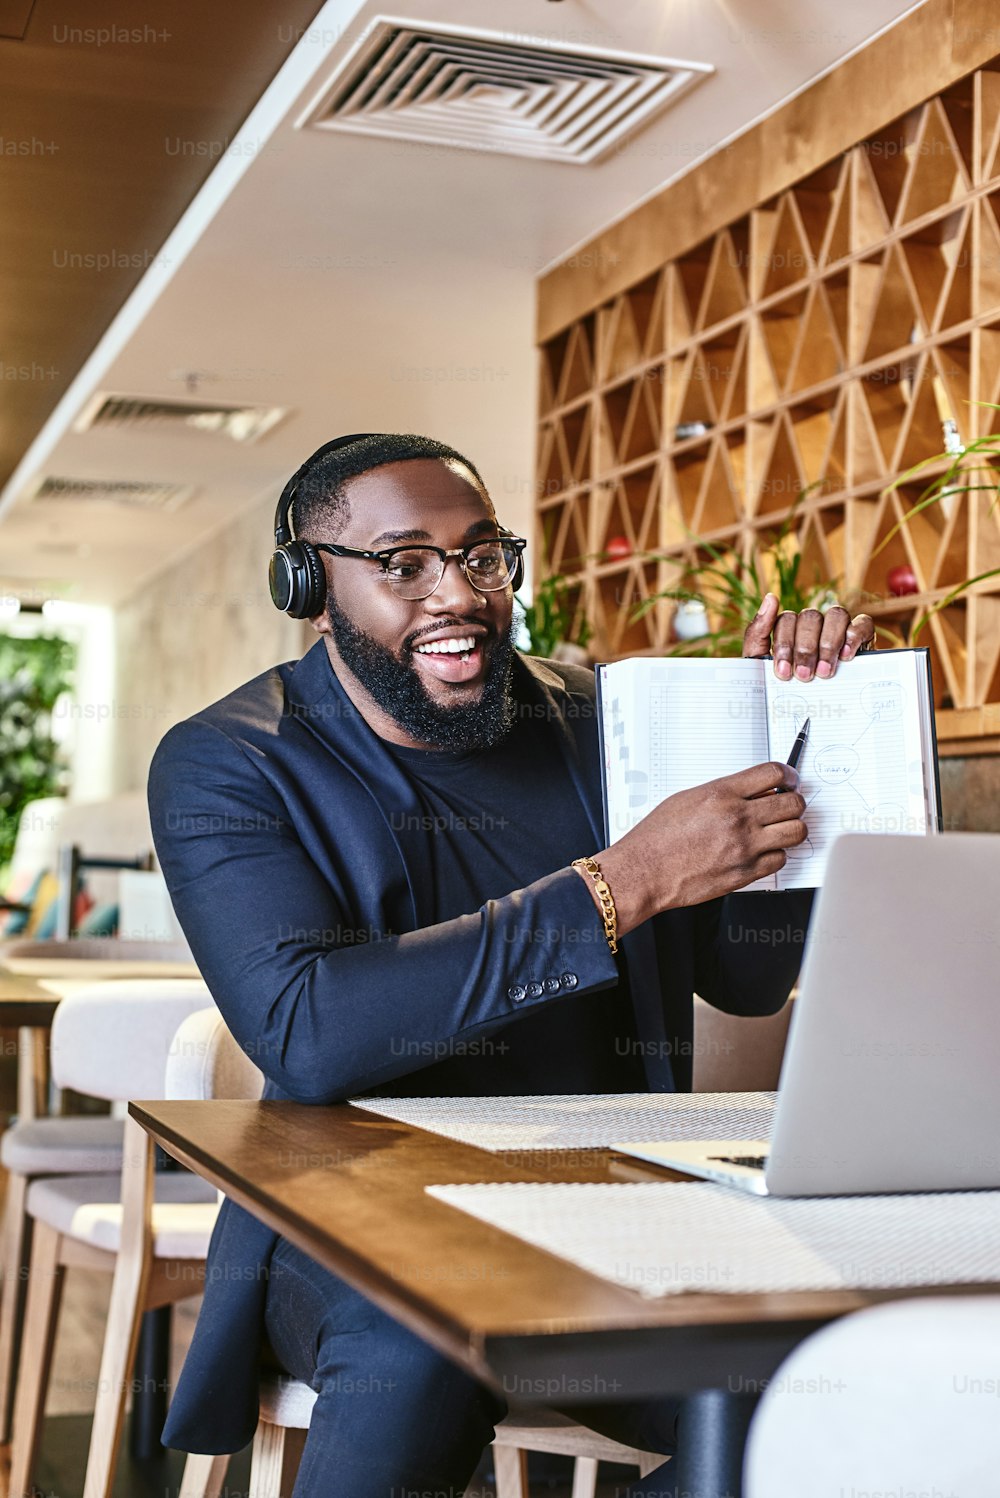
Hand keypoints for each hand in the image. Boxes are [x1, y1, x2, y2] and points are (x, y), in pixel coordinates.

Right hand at [584, 761, 807, 935]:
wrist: (645, 871)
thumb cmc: (658, 837)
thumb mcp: (688, 798)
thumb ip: (725, 793)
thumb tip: (754, 791)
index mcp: (722, 794)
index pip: (773, 773)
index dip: (788, 774)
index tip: (789, 779)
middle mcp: (737, 818)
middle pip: (793, 802)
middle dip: (794, 801)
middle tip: (787, 804)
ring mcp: (745, 846)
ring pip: (796, 832)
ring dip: (791, 828)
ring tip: (779, 829)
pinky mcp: (746, 872)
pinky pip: (780, 859)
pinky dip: (775, 854)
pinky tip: (762, 851)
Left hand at [743, 593, 875, 680]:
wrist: (810, 718)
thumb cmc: (784, 689)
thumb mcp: (761, 665)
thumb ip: (758, 633)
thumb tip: (770, 598)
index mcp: (789, 629)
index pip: (786, 619)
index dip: (785, 644)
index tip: (784, 673)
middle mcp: (813, 625)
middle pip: (810, 616)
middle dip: (805, 648)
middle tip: (805, 676)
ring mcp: (838, 629)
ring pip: (836, 614)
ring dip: (829, 643)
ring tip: (824, 671)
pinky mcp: (862, 637)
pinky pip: (863, 623)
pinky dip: (854, 636)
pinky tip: (846, 657)